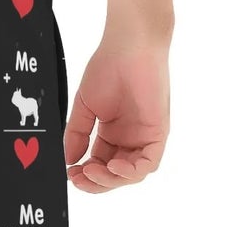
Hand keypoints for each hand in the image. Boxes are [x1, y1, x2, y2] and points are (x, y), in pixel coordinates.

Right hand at [64, 44, 169, 193]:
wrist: (130, 44)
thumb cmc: (108, 66)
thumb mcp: (85, 107)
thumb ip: (77, 135)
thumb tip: (69, 161)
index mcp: (112, 133)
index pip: (100, 165)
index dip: (85, 176)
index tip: (69, 174)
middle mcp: (129, 138)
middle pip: (115, 175)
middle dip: (96, 182)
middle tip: (78, 179)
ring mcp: (144, 136)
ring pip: (131, 174)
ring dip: (110, 179)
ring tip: (91, 170)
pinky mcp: (158, 132)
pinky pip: (148, 163)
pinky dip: (130, 172)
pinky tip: (113, 165)